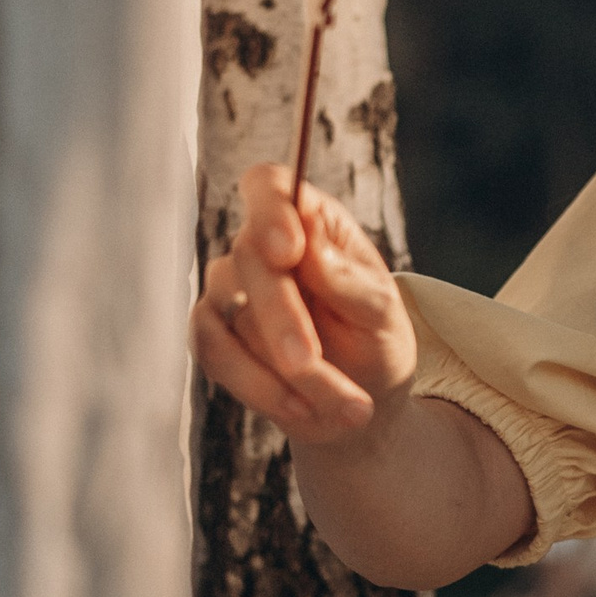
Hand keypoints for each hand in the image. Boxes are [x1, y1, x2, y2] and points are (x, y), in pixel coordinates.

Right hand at [191, 163, 416, 438]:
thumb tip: (309, 239)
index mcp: (309, 222)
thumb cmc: (377, 343)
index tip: (288, 250)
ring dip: (281, 367)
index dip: (270, 210)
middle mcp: (261, 248)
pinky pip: (212, 350)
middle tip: (308, 362)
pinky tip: (302, 410)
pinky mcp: (213, 334)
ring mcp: (230, 290)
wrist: (361, 405)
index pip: (269, 186)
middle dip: (280, 316)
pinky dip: (256, 385)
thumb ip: (348, 278)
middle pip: (248, 256)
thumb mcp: (383, 314)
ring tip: (345, 405)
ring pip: (226, 311)